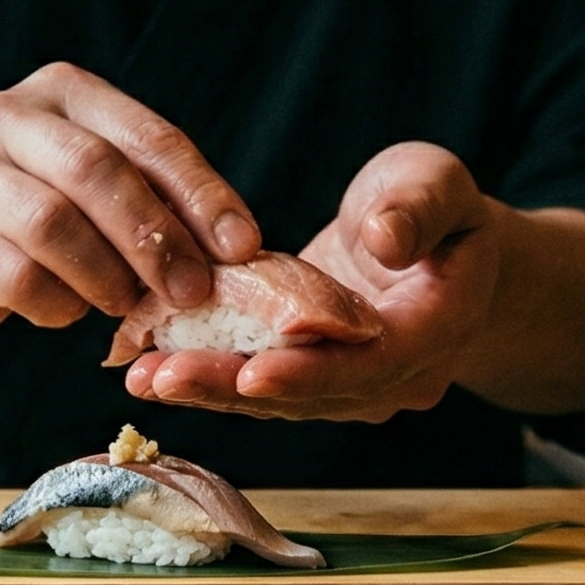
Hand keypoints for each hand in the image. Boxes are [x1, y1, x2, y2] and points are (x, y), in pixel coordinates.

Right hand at [0, 63, 259, 337]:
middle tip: (192, 292)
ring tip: (125, 304)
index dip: (202, 193)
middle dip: (155, 238)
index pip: (147, 136)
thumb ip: (156, 202)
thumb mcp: (98, 190)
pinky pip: (15, 275)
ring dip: (105, 275)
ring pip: (52, 223)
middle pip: (96, 171)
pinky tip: (68, 311)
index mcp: (64, 92)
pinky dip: (57, 303)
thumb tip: (234, 253)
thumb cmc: (42, 215)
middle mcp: (7, 116)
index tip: (242, 247)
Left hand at [125, 143, 504, 422]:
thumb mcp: (438, 184)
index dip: (310, 372)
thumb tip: (385, 239)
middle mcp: (396, 376)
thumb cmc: (439, 208)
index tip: (252, 373)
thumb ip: (418, 206)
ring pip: (278, 400)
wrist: (442, 253)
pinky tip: (150, 369)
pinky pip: (261, 385)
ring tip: (142, 378)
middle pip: (312, 394)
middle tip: (164, 378)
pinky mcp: (314, 380)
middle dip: (234, 389)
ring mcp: (354, 387)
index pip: (372, 364)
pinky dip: (209, 378)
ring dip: (209, 392)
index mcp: (436, 329)